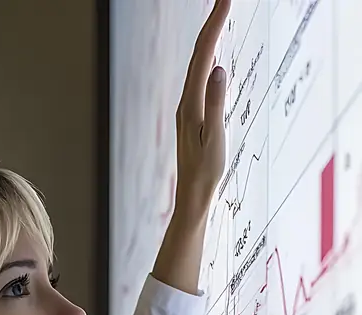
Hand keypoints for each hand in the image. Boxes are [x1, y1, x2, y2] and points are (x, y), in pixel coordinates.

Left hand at [175, 0, 230, 224]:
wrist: (192, 197)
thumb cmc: (205, 173)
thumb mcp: (215, 139)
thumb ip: (215, 103)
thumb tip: (217, 70)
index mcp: (191, 104)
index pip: (204, 56)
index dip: (215, 25)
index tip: (226, 0)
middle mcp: (186, 102)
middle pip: (199, 54)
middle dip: (212, 23)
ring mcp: (188, 108)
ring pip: (198, 63)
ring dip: (209, 37)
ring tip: (220, 15)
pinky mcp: (192, 115)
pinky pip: (199, 77)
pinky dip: (207, 57)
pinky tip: (212, 55)